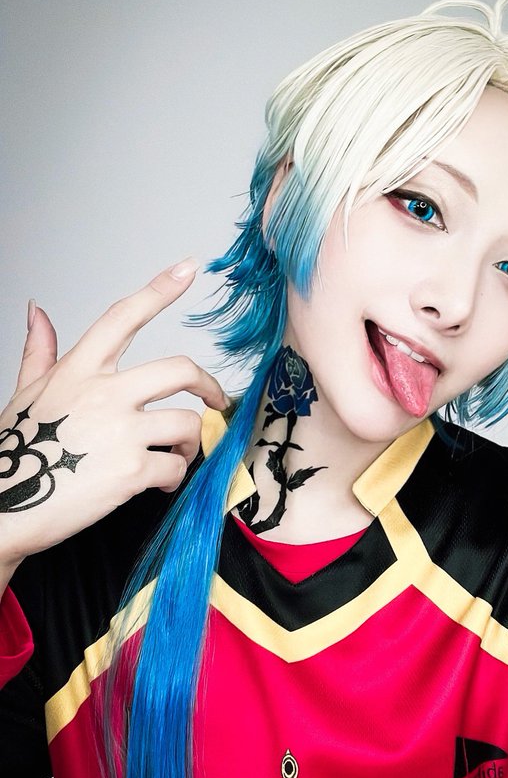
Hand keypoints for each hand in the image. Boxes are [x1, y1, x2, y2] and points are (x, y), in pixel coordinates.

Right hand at [0, 259, 227, 569]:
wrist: (5, 509)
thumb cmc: (16, 453)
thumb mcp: (25, 393)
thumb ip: (40, 351)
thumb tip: (37, 311)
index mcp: (79, 370)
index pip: (123, 316)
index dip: (159, 289)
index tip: (188, 269)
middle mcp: (104, 393)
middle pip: (180, 369)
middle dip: (209, 385)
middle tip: (217, 400)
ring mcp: (120, 431)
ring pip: (187, 423)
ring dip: (189, 443)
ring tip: (173, 456)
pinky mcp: (132, 471)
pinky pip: (176, 465)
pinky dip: (174, 475)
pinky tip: (158, 482)